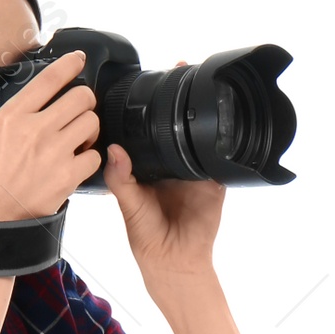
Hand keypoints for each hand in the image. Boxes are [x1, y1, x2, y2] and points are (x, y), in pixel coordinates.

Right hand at [0, 48, 104, 222]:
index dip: (69, 64)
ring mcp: (54, 152)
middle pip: (81, 97)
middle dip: (85, 100)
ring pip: (91, 123)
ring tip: (80, 137)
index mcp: (13, 117)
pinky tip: (79, 162)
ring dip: (89, 128)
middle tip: (81, 109)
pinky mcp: (67, 175)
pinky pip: (93, 156)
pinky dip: (90, 158)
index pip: (49, 79)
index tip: (78, 60)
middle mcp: (37, 130)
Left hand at [103, 61, 225, 280]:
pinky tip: (218, 123)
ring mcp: (195, 169)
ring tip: (198, 85)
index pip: (146, 132)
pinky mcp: (215, 179)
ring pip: (198, 136)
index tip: (144, 84)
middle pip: (174, 127)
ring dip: (200, 115)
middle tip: (176, 72)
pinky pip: (219, 156)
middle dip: (176, 102)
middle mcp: (171, 164)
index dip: (146, 110)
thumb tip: (113, 150)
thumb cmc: (147, 237)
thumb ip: (120, 179)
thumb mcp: (128, 205)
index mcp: (147, 166)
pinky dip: (220, 142)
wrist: (175, 261)